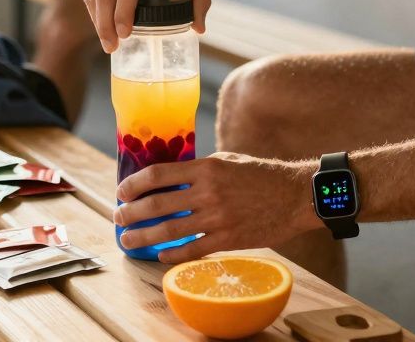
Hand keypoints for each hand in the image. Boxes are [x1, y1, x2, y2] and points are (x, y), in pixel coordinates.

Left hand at [113, 152, 321, 262]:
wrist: (295, 196)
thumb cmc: (260, 175)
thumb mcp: (227, 160)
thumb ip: (199, 169)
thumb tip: (170, 178)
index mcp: (206, 168)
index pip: (159, 175)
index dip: (134, 184)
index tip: (122, 192)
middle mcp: (208, 192)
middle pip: (157, 204)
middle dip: (131, 213)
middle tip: (119, 218)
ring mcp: (218, 217)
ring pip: (169, 230)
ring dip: (144, 237)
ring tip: (129, 240)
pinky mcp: (228, 238)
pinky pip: (193, 249)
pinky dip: (172, 254)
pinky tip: (161, 255)